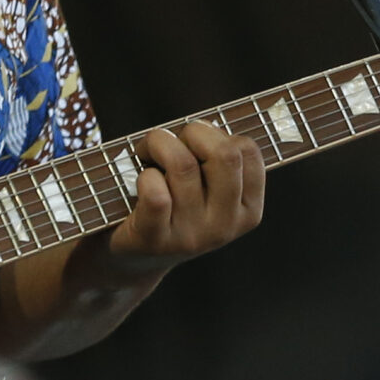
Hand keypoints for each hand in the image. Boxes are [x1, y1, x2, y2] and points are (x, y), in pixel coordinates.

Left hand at [99, 121, 264, 276]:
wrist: (131, 257)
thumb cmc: (171, 205)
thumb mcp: (205, 188)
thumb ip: (216, 157)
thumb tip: (210, 123)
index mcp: (247, 211)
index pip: (248, 151)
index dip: (217, 132)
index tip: (196, 141)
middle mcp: (224, 227)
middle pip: (224, 154)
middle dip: (193, 132)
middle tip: (172, 141)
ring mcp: (192, 236)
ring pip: (182, 164)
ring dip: (157, 144)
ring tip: (145, 153)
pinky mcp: (155, 239)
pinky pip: (155, 191)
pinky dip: (143, 174)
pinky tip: (140, 181)